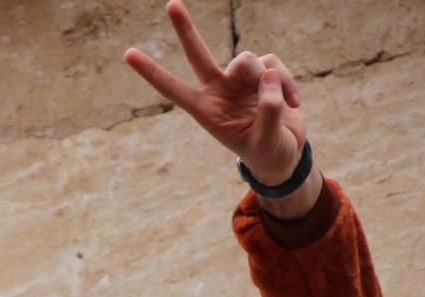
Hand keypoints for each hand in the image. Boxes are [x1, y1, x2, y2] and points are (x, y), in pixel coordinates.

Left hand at [125, 1, 305, 185]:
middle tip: (170, 3)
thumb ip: (268, 110)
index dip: (152, 71)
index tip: (128, 54)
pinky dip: (286, 80)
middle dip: (185, 29)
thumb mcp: (265, 140)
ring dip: (268, 77)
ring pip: (248, 59)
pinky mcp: (263, 73)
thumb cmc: (268, 152)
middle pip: (198, 54)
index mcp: (205, 111)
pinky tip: (296, 102)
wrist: (284, 154)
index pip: (172, 88)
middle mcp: (219, 90)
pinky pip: (273, 64)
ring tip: (285, 102)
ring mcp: (240, 80)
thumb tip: (267, 74)